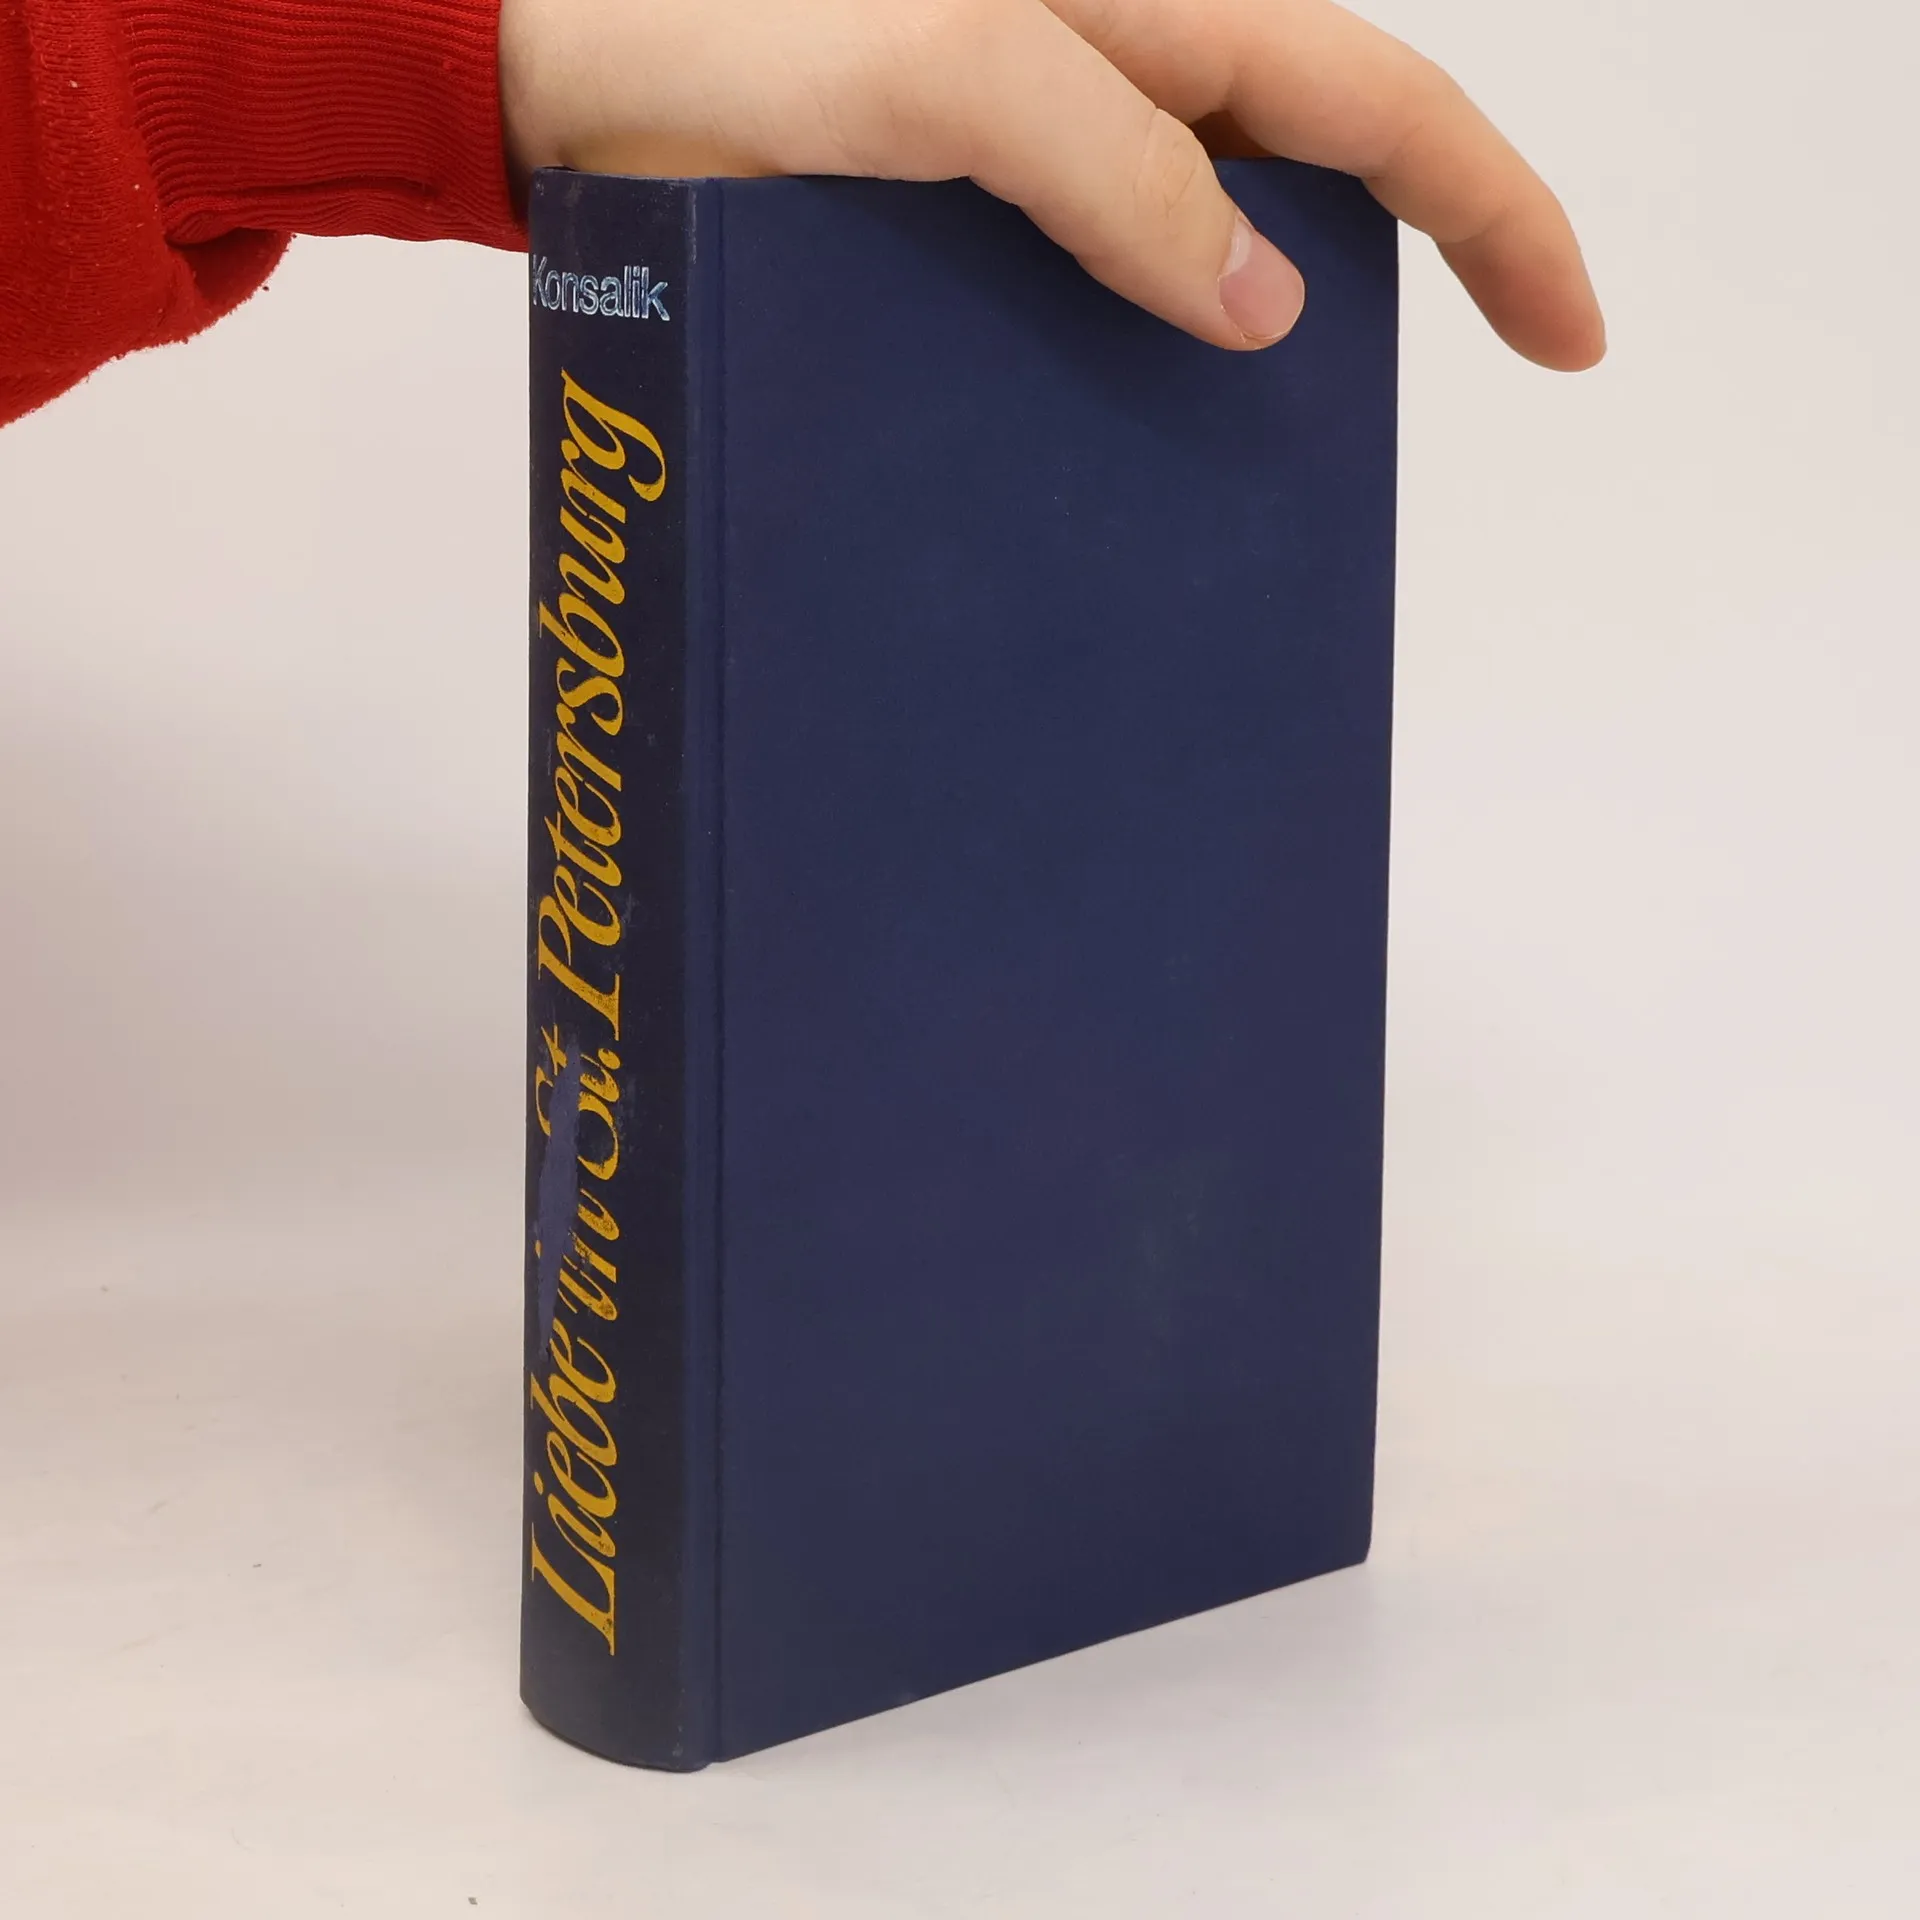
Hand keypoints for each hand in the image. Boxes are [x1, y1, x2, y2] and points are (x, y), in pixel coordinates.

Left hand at [499, 0, 1603, 367]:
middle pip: (1315, 167)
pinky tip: (1104, 443)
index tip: (1571, 343)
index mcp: (1144, 1)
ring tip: (1230, 483)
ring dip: (1240, 351)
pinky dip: (1122, 361)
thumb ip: (1110, 162)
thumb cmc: (711, 27)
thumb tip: (1266, 296)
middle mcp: (1109, 60)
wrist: (547, 54)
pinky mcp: (962, 204)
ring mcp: (1035, 138)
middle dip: (1392, 289)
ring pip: (1201, 235)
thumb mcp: (938, 73)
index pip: (1382, 102)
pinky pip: (1087, 279)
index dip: (1502, 217)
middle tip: (1365, 456)